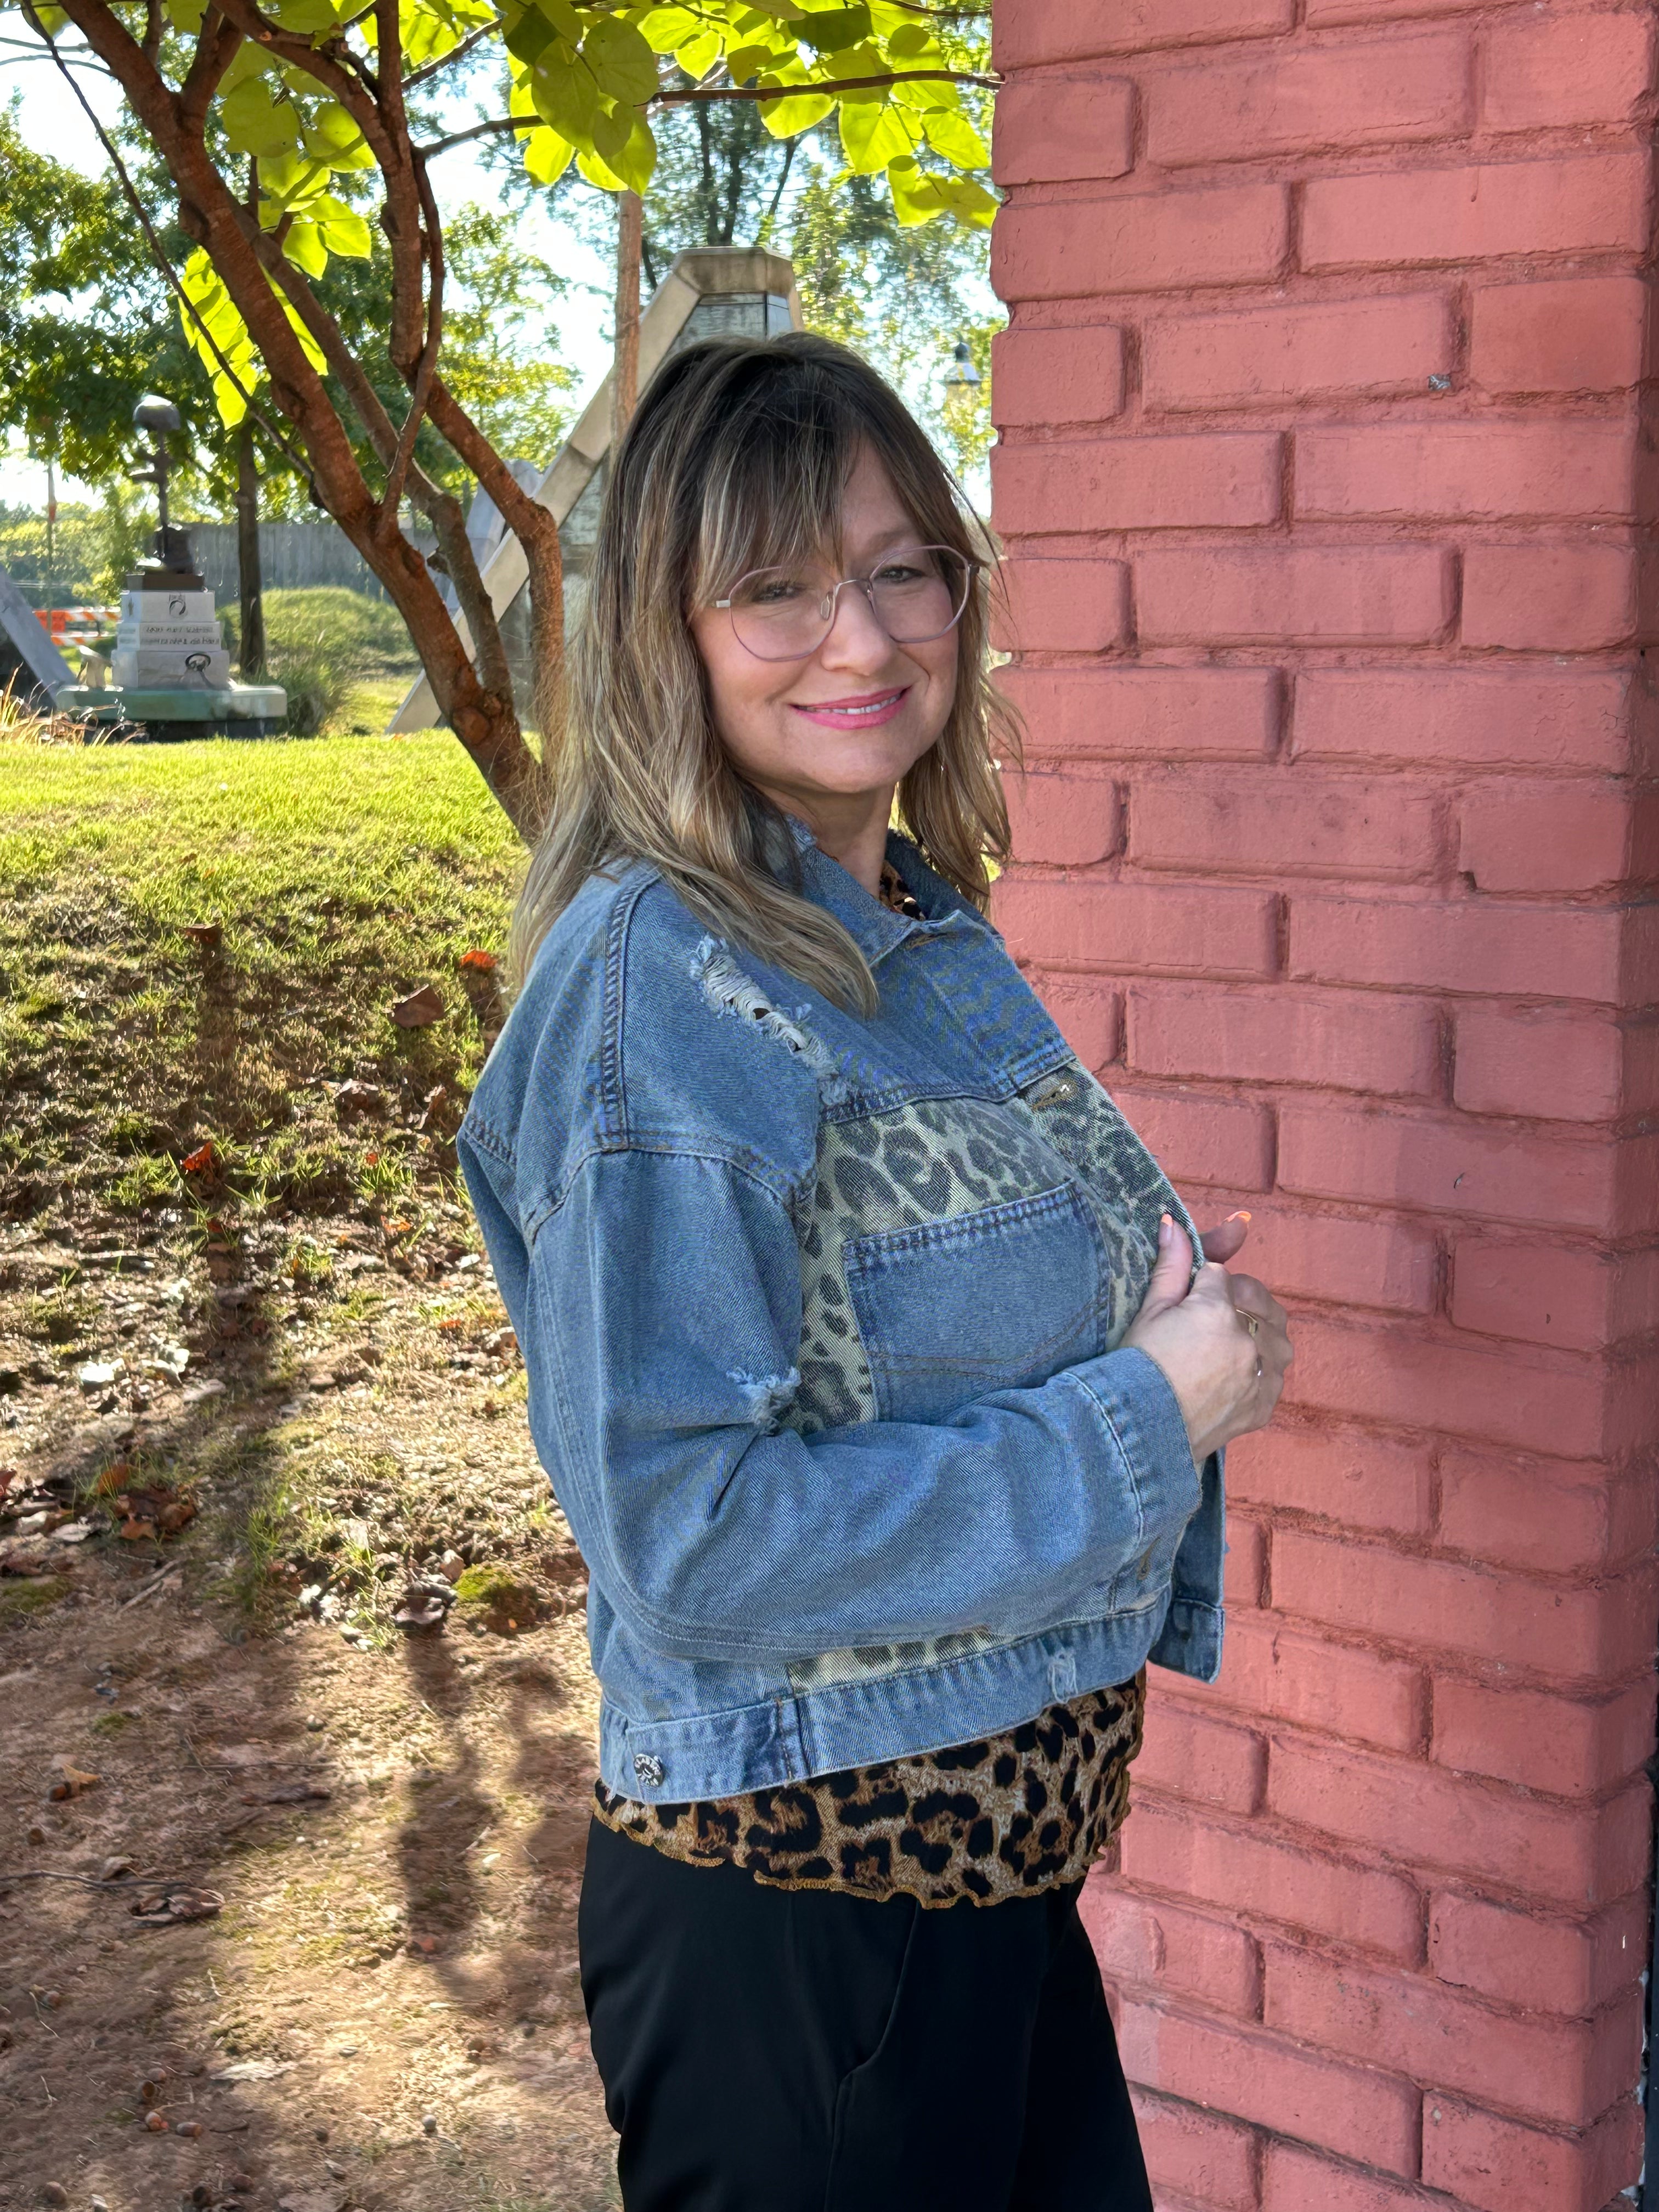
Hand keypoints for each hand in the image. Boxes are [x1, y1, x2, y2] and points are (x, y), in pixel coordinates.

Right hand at [1122, 1213, 1291, 1462]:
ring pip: (1275, 1336)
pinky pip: (1274, 1373)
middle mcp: (1249, 1340)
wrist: (1141, 1432)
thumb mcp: (1149, 1312)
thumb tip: (1172, 1221)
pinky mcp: (1265, 1404)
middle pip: (1256, 1300)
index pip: (1221, 1276)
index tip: (1184, 1305)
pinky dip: (1258, 1369)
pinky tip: (1229, 1376)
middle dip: (1235, 1303)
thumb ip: (1171, 1265)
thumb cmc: (1137, 1368)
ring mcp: (1262, 1375)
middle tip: (1201, 1325)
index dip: (1201, 1286)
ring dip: (1256, 1334)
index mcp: (1219, 1309)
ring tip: (1221, 1348)